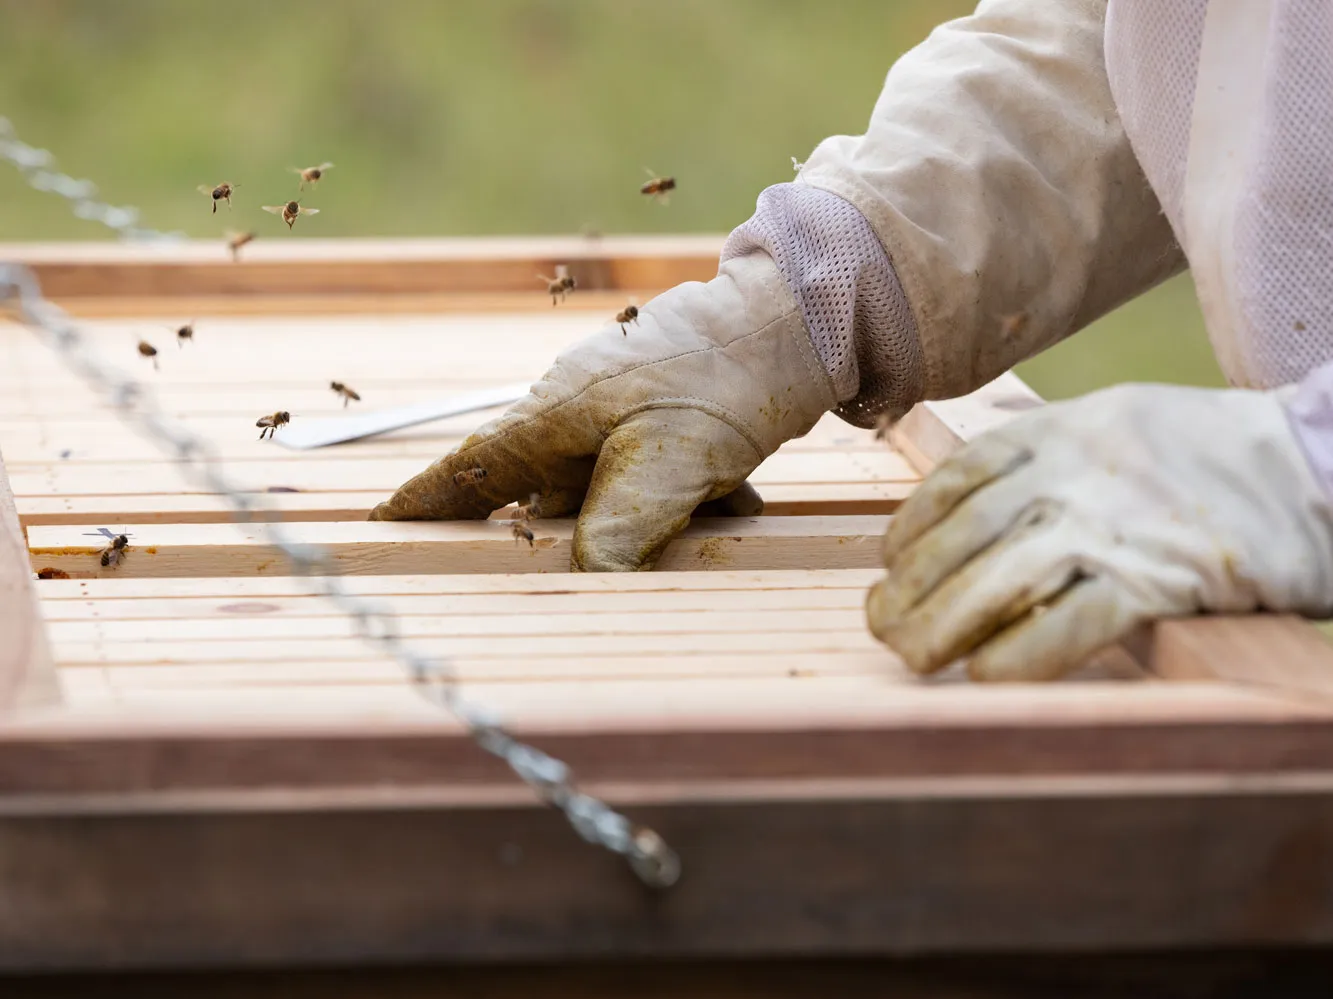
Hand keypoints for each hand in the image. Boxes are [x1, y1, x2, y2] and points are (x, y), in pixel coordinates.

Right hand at [369, 250, 836, 569]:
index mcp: (554, 414)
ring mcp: (618, 406)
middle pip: (548, 494)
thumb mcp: (669, 465)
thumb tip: (585, 584)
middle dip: (588, 530)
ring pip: (610, 488)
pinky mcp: (660, 410)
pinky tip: (731, 493)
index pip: (472, 467)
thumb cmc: (722, 382)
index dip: (427, 503)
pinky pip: (653, 472)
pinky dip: (685, 493)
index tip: (383, 528)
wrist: (795, 322)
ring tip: (713, 501)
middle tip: (620, 544)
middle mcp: (574, 409)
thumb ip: (619, 529)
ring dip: (654, 512)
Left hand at [866, 383, 1332, 680]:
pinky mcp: (1155, 580)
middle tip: (883, 624)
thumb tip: (977, 503)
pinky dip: (1020, 654)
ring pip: (996, 581)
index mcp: (1057, 431)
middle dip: (909, 588)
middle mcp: (1070, 474)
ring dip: (942, 625)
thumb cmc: (1209, 450)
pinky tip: (986, 674)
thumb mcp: (1115, 421)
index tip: (887, 560)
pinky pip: (1068, 623)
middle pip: (961, 538)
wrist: (1313, 465)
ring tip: (912, 656)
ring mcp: (1109, 526)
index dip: (911, 525)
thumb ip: (1047, 455)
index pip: (956, 479)